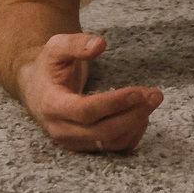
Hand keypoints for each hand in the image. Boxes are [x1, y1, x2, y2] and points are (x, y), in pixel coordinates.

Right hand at [18, 33, 161, 153]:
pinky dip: (133, 133)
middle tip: (155, 94)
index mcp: (52, 105)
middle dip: (133, 114)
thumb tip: (100, 45)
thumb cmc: (49, 67)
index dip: (113, 103)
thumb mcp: (56, 47)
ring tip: (152, 99)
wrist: (38, 90)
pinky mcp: (86, 147)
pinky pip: (115, 148)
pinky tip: (142, 114)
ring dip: (137, 122)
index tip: (138, 92)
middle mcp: (62, 130)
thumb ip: (76, 44)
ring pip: (111, 142)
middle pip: (103, 131)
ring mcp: (74, 142)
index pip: (85, 112)